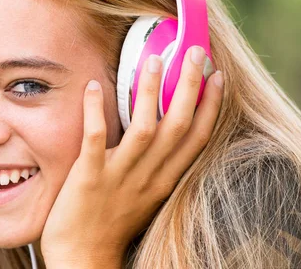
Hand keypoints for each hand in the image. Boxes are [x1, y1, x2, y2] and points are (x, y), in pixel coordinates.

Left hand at [40, 46, 223, 267]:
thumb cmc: (112, 224)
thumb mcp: (146, 196)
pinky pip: (95, 138)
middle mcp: (149, 176)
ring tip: (152, 61)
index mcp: (165, 180)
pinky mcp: (89, 176)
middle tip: (196, 52)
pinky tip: (92, 86)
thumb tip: (161, 133)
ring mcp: (119, 175)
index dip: (210, 105)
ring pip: (144, 128)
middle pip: (178, 125)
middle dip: (189, 86)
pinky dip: (95, 111)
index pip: (197, 138)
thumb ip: (156, 166)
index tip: (217, 76)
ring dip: (149, 92)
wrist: (82, 258)